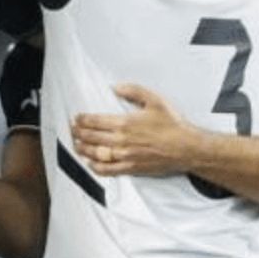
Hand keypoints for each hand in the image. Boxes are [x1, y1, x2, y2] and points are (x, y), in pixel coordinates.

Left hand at [71, 84, 198, 175]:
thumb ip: (133, 91)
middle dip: (78, 133)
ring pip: (96, 154)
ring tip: (76, 145)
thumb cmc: (172, 124)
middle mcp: (121, 141)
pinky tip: (90, 163)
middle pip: (92, 137)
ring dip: (83, 149)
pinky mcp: (131, 168)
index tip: (76, 118)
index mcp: (125, 123)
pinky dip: (96, 167)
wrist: (186, 148)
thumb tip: (115, 87)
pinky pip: (108, 170)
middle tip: (72, 130)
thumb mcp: (154, 100)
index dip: (82, 120)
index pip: (95, 121)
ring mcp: (125, 156)